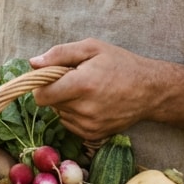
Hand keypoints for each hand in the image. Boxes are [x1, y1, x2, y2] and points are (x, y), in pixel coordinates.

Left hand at [29, 39, 162, 141]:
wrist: (150, 90)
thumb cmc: (120, 64)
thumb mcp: (91, 48)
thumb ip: (59, 54)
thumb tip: (33, 63)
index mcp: (81, 84)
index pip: (41, 96)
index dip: (41, 85)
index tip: (51, 76)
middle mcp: (84, 109)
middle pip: (50, 104)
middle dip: (56, 90)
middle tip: (75, 79)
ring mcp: (89, 125)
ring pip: (59, 114)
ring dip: (66, 102)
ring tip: (87, 91)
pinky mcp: (93, 135)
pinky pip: (70, 124)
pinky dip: (75, 113)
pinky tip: (92, 103)